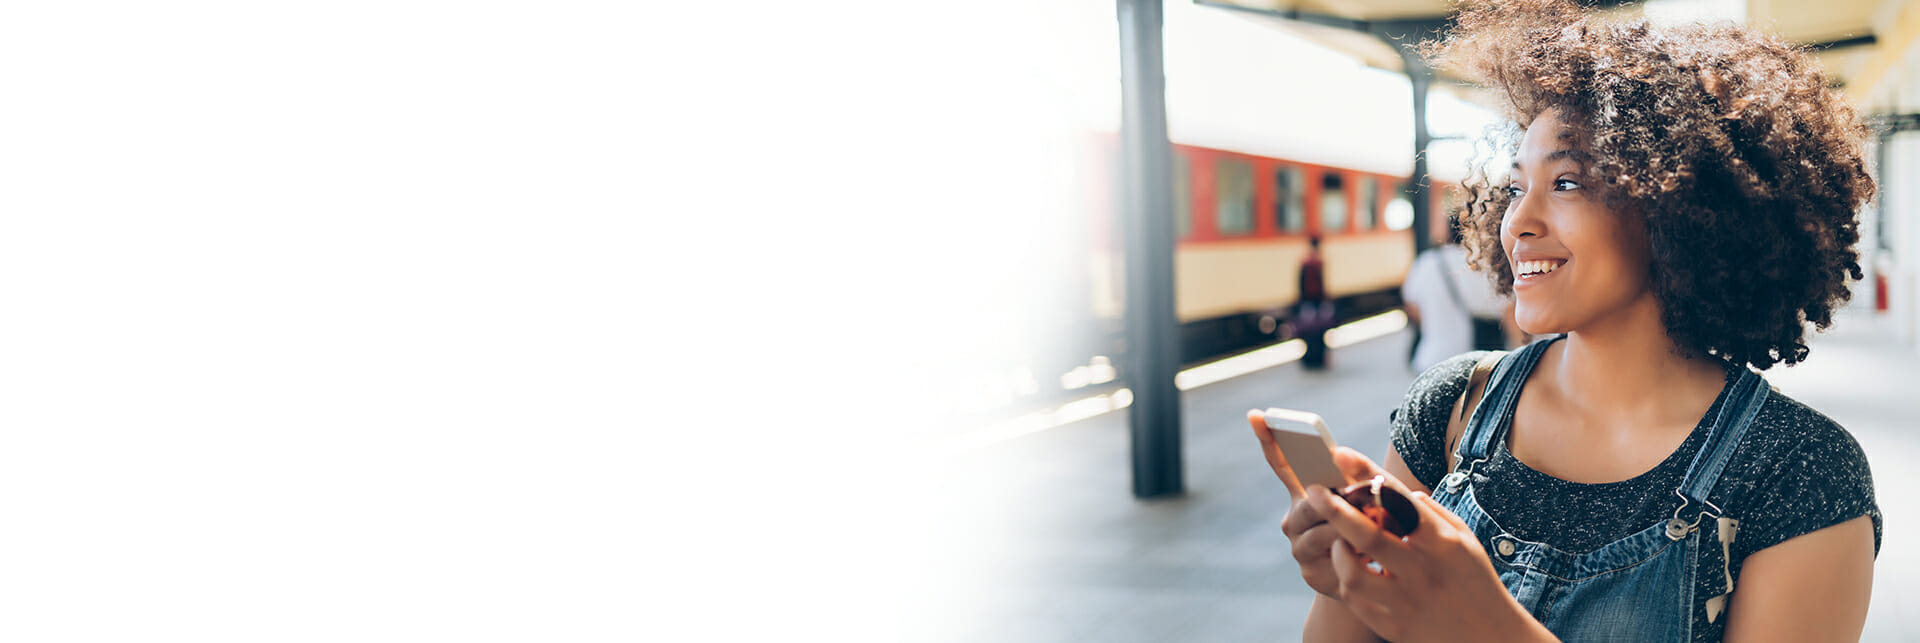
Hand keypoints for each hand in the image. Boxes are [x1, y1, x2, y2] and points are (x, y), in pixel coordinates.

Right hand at [1245, 410, 1381, 598]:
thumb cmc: (1371, 530)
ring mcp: (1300, 548)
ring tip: (1376, 526)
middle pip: (1309, 502)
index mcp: (1303, 495)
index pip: (1283, 464)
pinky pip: (1333, 558)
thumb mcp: (1367, 501)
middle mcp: (1294, 519)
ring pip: (1322, 531)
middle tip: (1364, 498)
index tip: (1257, 415)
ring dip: (1349, 527)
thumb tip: (1355, 474)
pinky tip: (1369, 552)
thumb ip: (1358, 483)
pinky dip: (1353, 552)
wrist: (1375, 580)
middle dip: (1337, 500)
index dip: (1270, 440)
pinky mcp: (1311, 574)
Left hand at [1305, 470, 1552, 642]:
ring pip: (1353, 573)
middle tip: (1314, 492)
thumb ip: (1433, 515)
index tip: (1340, 453)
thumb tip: (1401, 491)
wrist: (1492, 639)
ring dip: (1338, 550)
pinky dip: (1346, 580)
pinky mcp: (1395, 628)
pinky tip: (1348, 569)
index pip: (1398, 501)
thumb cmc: (1476, 582)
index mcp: (1443, 544)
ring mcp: (1407, 603)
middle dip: (1334, 508)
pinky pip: (1355, 601)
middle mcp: (1423, 572)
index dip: (1366, 474)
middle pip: (1367, 536)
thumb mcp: (1466, 541)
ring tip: (1337, 539)